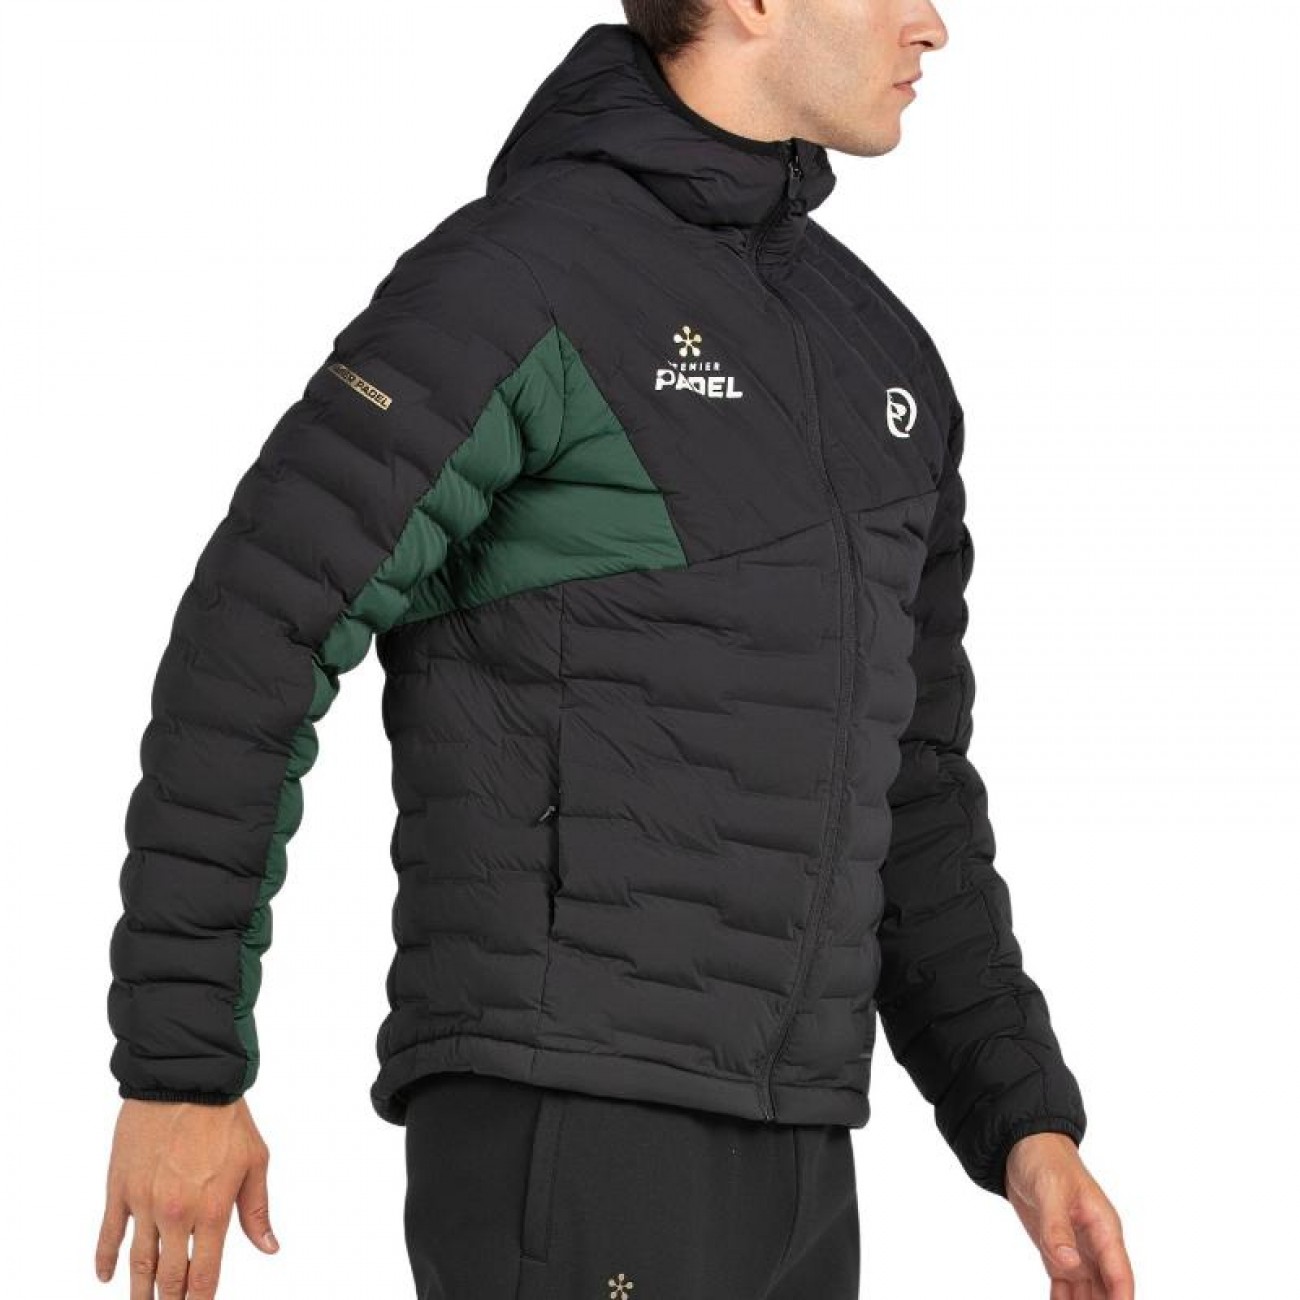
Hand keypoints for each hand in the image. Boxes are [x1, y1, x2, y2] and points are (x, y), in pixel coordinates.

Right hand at [95, 1096, 278, 1298]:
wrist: (187, 1080)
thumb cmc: (226, 1118)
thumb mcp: (255, 1161)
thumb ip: (257, 1210)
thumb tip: (269, 1247)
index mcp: (212, 1210)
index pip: (203, 1275)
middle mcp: (176, 1214)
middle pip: (168, 1278)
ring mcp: (143, 1203)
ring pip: (138, 1263)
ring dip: (138, 1292)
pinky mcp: (120, 1188)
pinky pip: (109, 1233)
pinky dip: (105, 1259)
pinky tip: (106, 1277)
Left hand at [1005, 1131, 1133, 1298]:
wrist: (1023, 1146)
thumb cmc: (1044, 1160)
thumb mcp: (1050, 1190)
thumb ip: (1057, 1227)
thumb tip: (1069, 1264)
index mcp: (1103, 1227)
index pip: (1119, 1273)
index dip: (1122, 1298)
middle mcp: (1095, 1244)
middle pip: (1107, 1290)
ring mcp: (1077, 1250)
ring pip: (1088, 1293)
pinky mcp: (1057, 1251)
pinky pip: (1065, 1286)